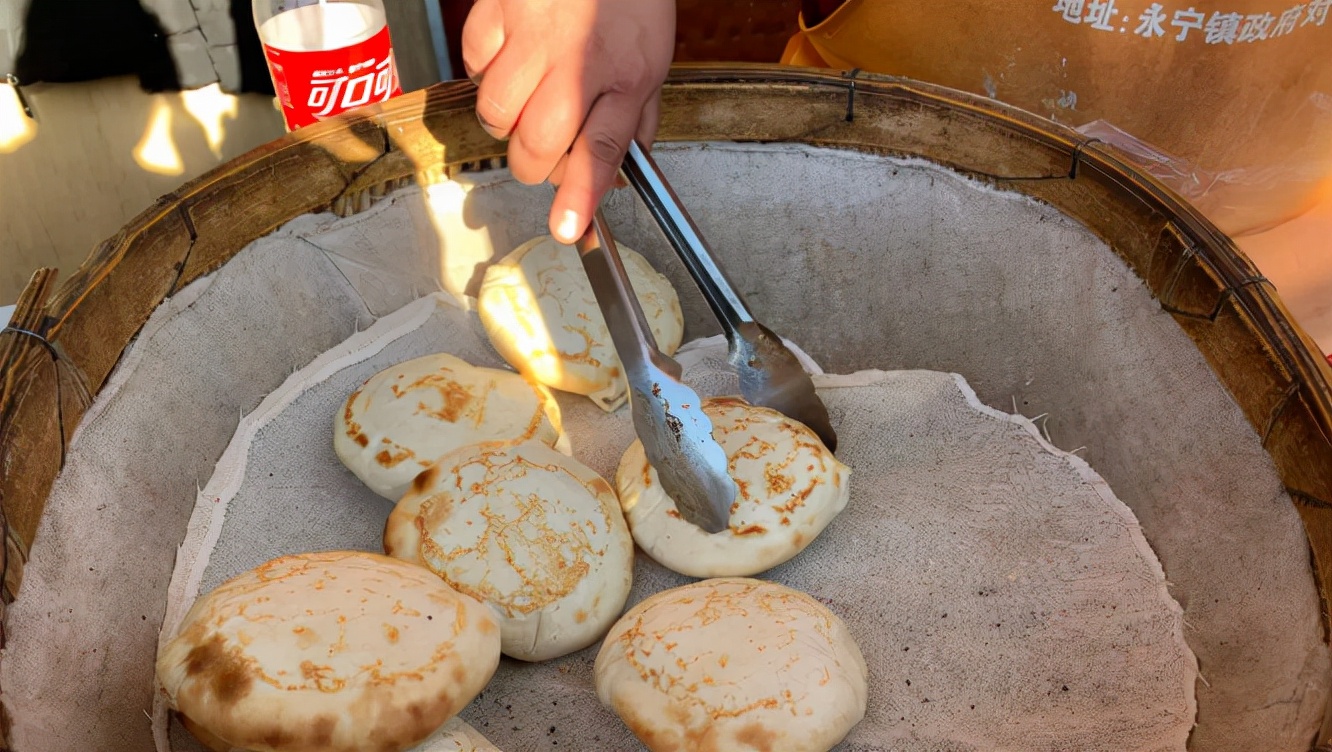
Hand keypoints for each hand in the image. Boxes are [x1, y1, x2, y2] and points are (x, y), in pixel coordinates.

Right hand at [462, 0, 675, 243]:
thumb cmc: (630, 0)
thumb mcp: (654, 63)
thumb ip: (636, 121)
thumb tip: (620, 177)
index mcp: (626, 77)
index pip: (601, 149)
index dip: (580, 194)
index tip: (567, 228)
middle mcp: (578, 60)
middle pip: (538, 143)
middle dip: (535, 164)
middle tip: (545, 152)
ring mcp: (533, 35)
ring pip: (496, 113)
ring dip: (507, 123)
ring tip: (527, 101)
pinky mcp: (499, 11)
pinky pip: (474, 66)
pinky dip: (486, 75)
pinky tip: (510, 62)